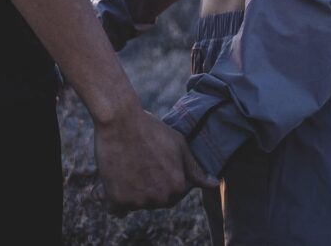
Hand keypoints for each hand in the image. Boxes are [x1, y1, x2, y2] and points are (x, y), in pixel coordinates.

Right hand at [93, 104, 217, 213]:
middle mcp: (160, 198)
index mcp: (177, 186)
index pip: (174, 193)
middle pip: (155, 200)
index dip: (163, 176)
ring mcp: (139, 201)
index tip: (154, 160)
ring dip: (132, 192)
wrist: (121, 119)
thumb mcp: (178, 144)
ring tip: (127, 165)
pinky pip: (117, 210)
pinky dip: (116, 199)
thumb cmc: (150, 129)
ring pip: (136, 204)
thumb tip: (215, 184)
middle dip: (149, 186)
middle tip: (140, 161)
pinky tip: (116, 181)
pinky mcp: (118, 199)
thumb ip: (195, 169)